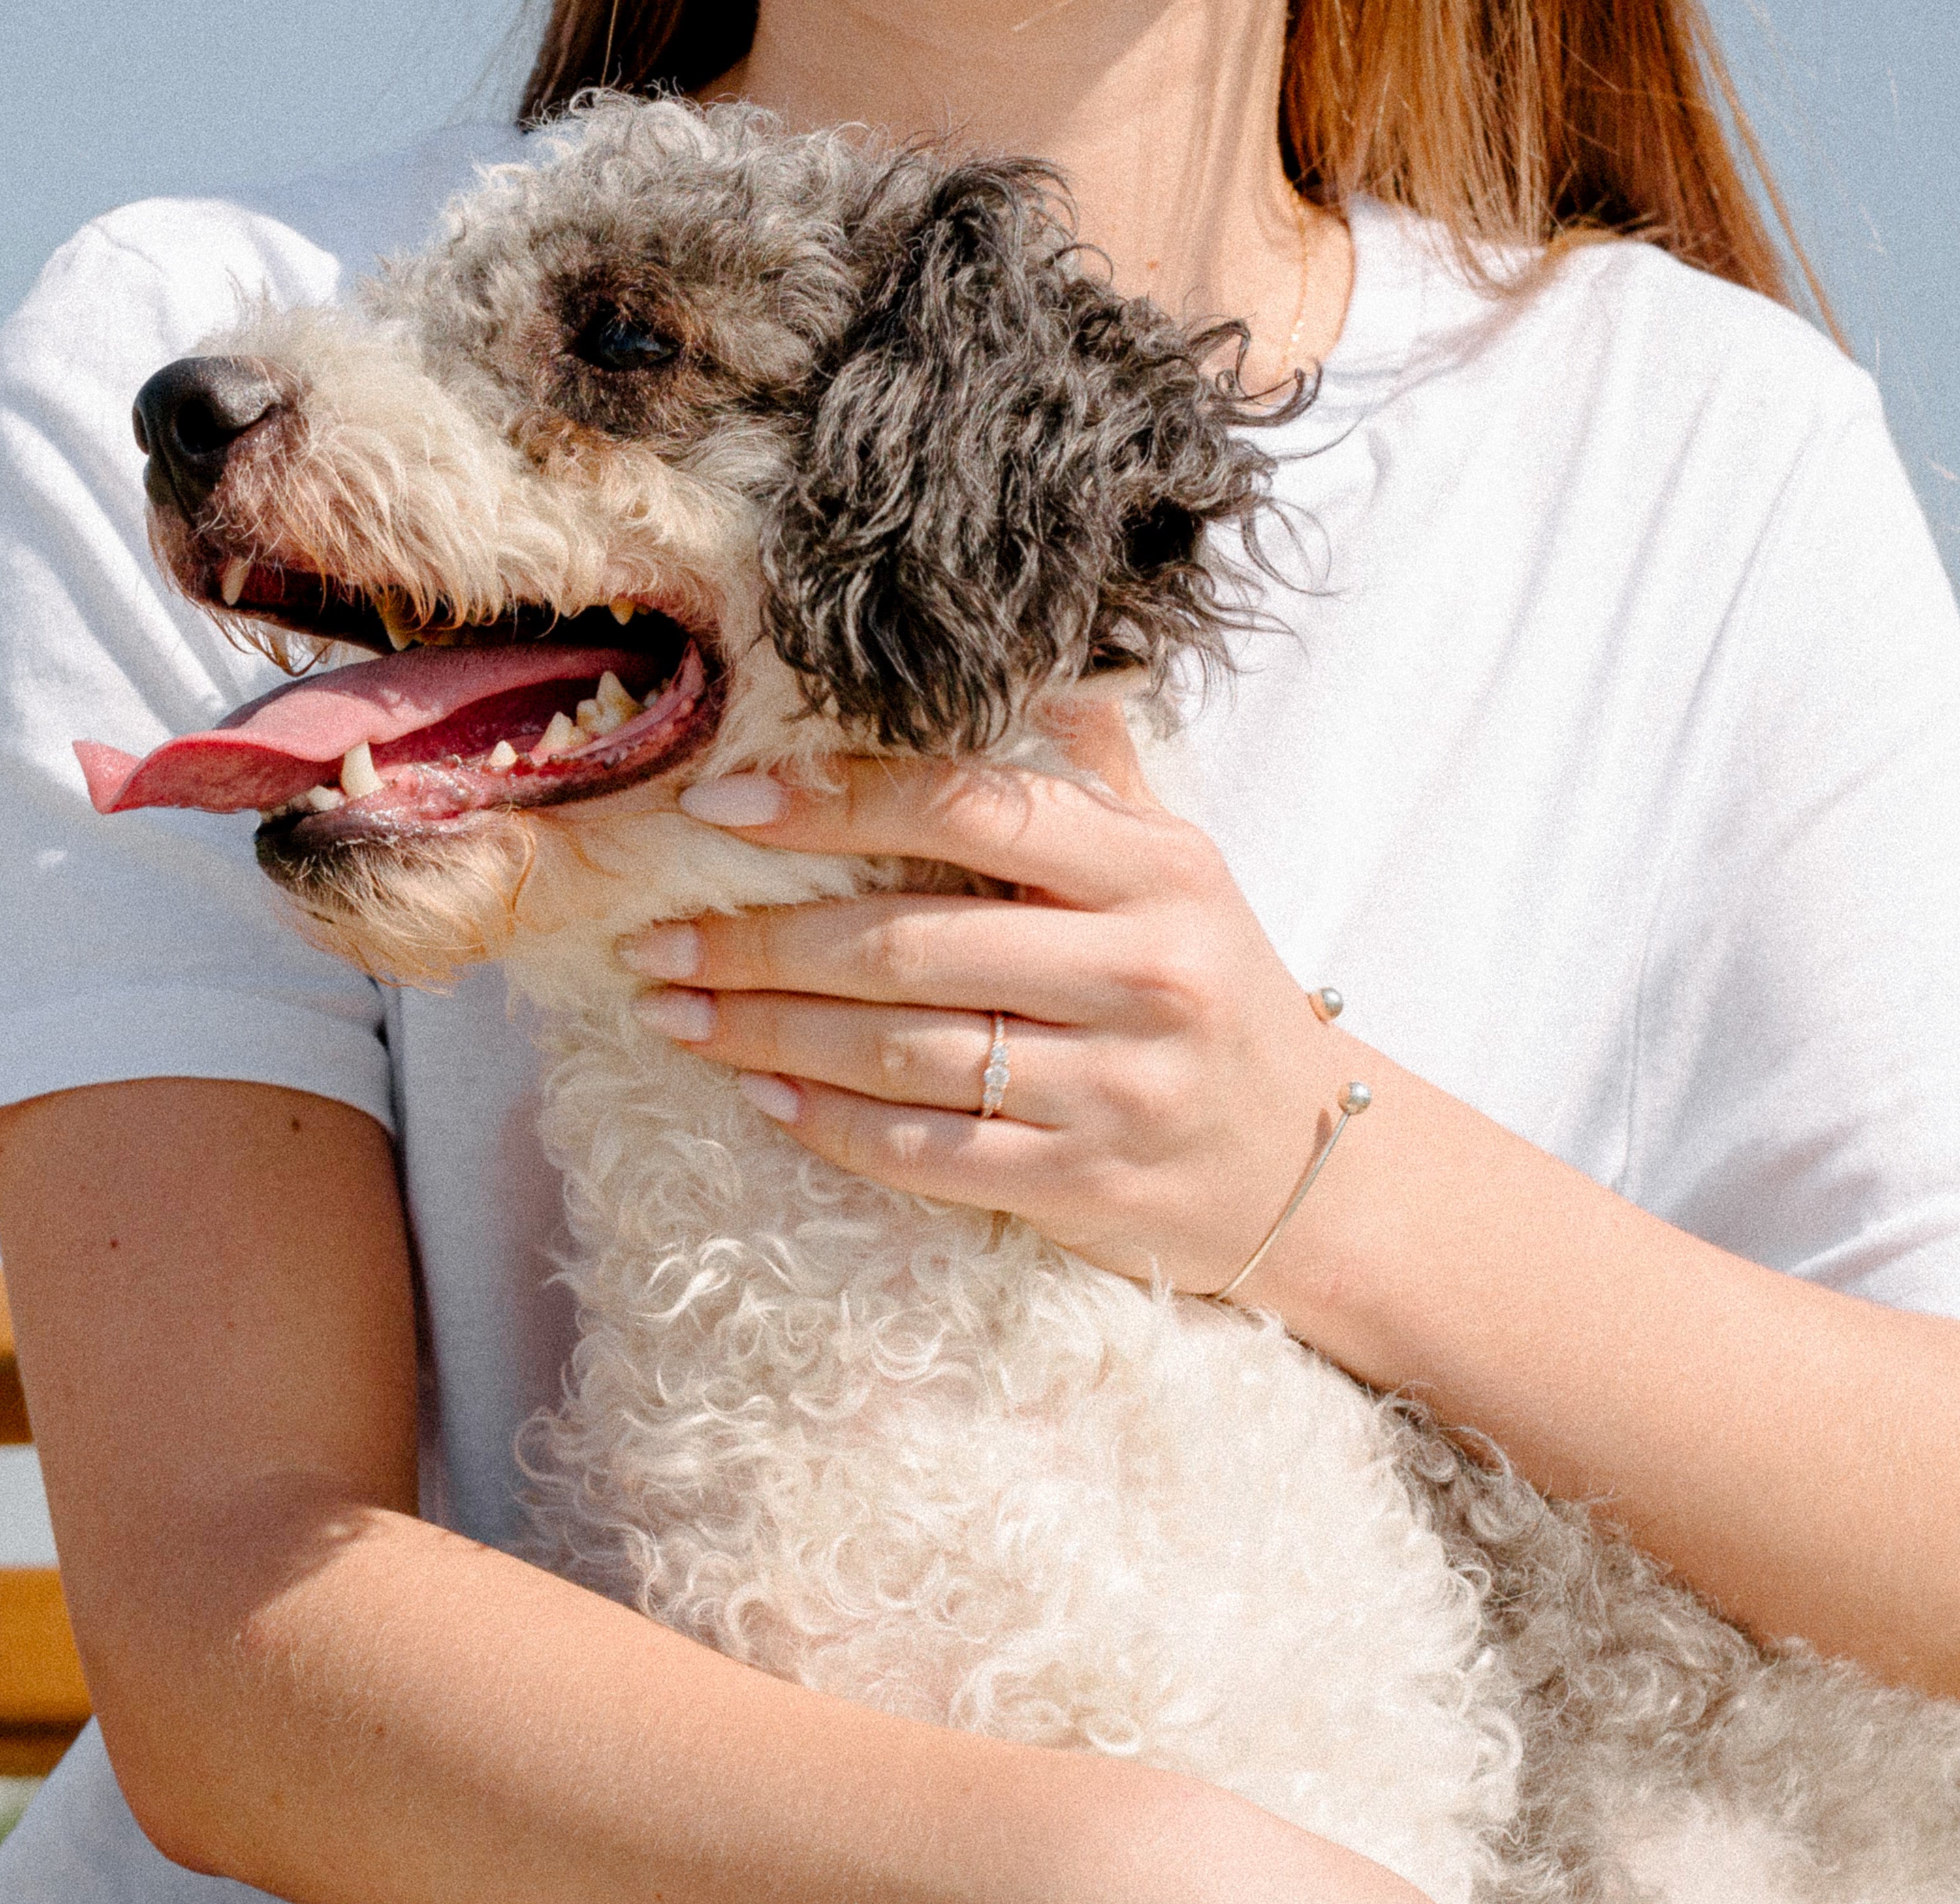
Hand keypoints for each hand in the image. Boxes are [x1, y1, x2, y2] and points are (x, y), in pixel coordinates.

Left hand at [628, 705, 1372, 1297]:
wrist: (1306, 1169)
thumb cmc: (1212, 996)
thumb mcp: (1181, 873)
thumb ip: (1090, 776)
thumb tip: (1008, 662)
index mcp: (1158, 872)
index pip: (974, 808)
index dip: (836, 801)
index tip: (723, 804)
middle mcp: (1142, 974)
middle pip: (910, 943)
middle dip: (761, 940)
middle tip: (653, 937)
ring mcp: (1115, 1089)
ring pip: (902, 1053)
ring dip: (767, 1032)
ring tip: (675, 1010)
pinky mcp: (1083, 1186)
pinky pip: (926, 1153)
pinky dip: (827, 1123)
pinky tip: (759, 1091)